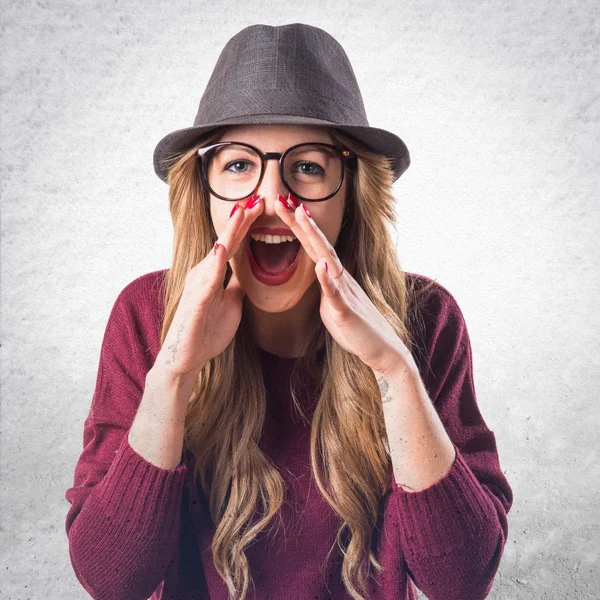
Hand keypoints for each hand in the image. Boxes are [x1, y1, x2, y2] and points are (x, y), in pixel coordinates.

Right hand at [155, 196, 262, 376]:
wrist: (186, 358)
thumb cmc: (206, 331)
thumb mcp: (231, 304)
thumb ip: (237, 285)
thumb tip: (248, 270)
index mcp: (213, 273)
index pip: (234, 244)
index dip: (247, 225)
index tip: (262, 205)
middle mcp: (203, 272)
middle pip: (226, 240)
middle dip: (242, 218)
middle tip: (258, 196)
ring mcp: (197, 284)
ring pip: (217, 252)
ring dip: (230, 231)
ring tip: (243, 210)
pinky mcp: (195, 300)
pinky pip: (206, 279)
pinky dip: (215, 263)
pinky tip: (221, 248)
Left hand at [275, 194, 414, 377]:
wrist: (381, 349)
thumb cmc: (356, 328)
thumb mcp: (333, 304)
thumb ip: (324, 288)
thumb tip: (317, 276)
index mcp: (334, 277)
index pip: (312, 247)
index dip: (297, 227)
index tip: (283, 207)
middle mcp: (340, 278)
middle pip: (317, 245)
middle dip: (299, 222)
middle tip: (282, 200)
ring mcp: (344, 292)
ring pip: (327, 260)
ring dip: (314, 238)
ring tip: (301, 216)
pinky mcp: (346, 312)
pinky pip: (335, 294)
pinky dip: (327, 279)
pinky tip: (320, 266)